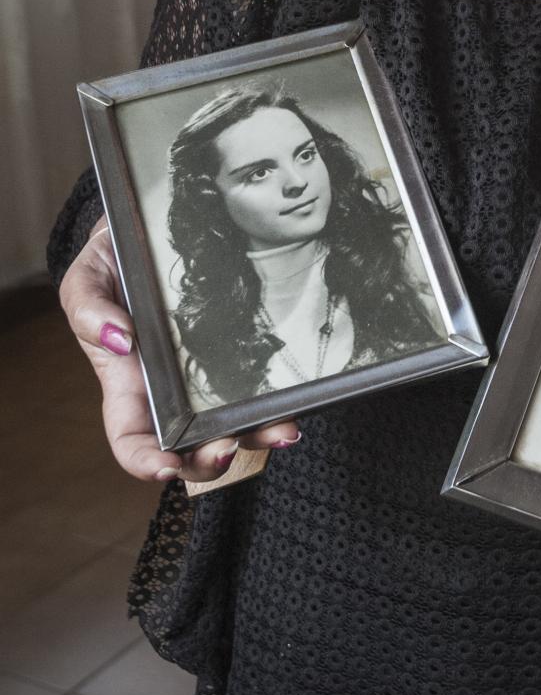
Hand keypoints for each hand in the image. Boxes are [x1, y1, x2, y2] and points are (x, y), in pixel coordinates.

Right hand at [59, 218, 301, 484]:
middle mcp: (172, 388)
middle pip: (190, 445)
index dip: (145, 463)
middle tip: (227, 448)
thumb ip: (90, 311)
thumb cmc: (113, 263)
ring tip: (282, 431)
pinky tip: (298, 400)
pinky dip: (279, 397)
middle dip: (210, 460)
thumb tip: (120, 340)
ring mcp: (209, 370)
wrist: (151, 229)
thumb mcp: (88, 280)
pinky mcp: (241, 346)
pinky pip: (261, 379)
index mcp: (128, 384)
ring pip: (234, 420)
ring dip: (258, 434)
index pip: (132, 440)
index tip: (166, 466)